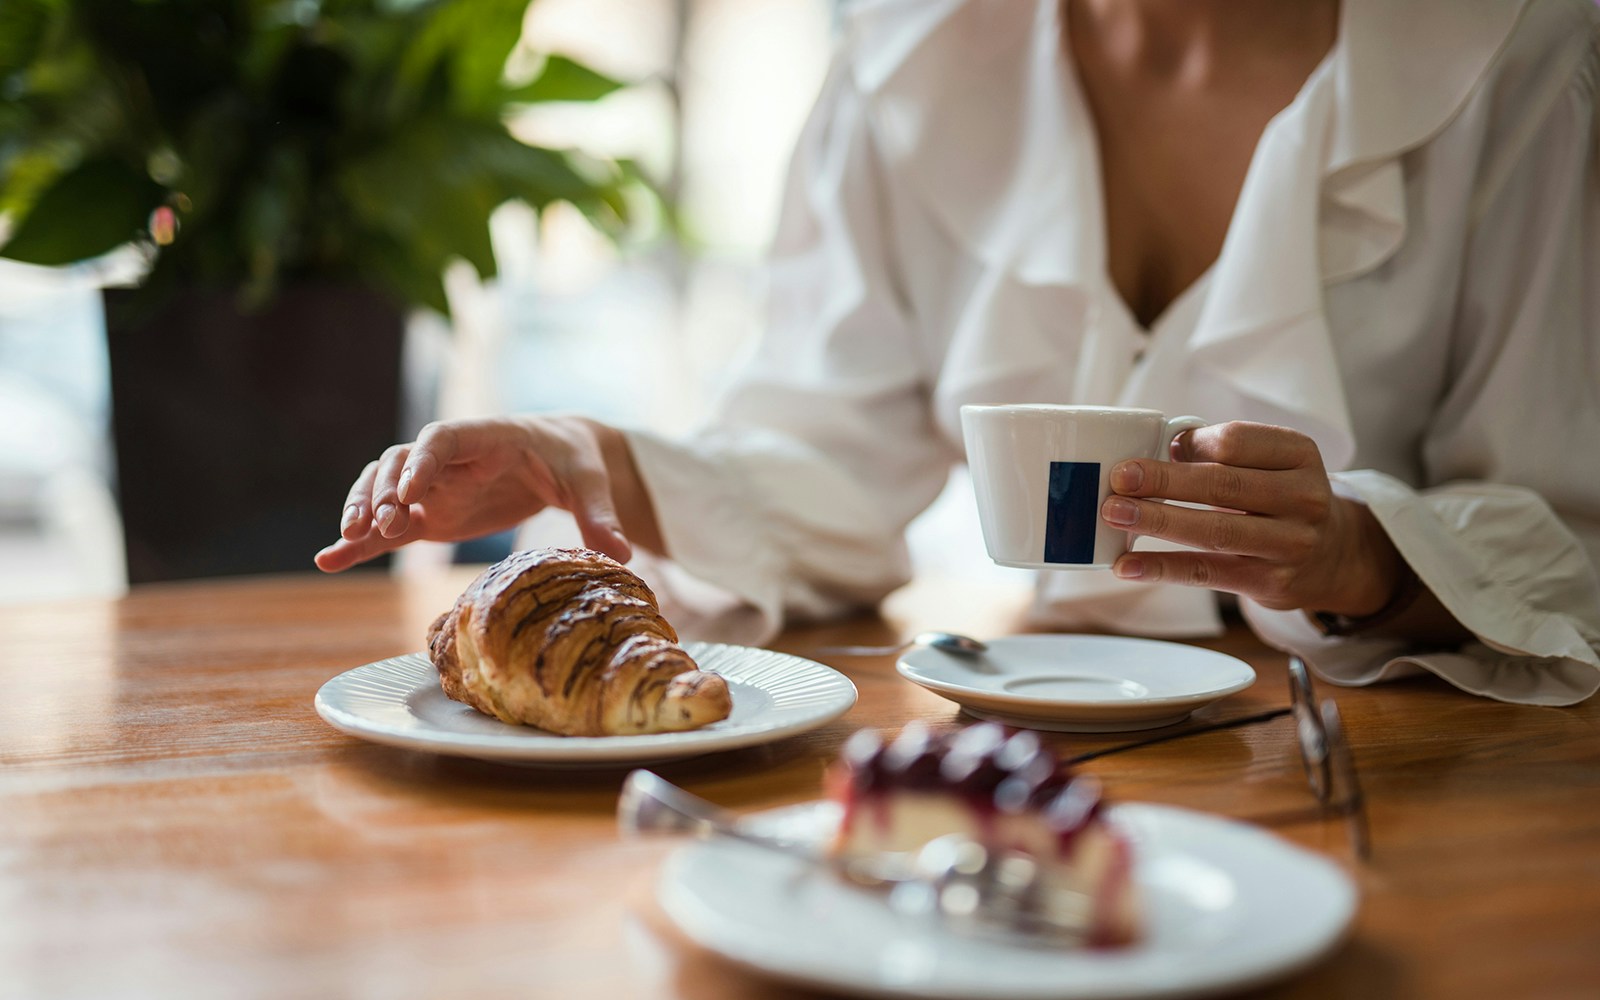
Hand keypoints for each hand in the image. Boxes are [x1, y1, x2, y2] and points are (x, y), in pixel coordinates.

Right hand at [314, 415, 659, 572]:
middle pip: (400, 464)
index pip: (442, 438)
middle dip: (382, 490)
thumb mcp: (591, 483)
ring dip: (363, 511)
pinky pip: (387, 528)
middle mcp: (449, 458)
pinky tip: (328, 562)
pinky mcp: (430, 515)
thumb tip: (623, 555)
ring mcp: (434, 487)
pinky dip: (359, 543)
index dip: (422, 461)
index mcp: (486, 435)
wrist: (565, 459)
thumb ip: (599, 516)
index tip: (409, 490)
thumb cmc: (576, 460)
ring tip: (351, 540)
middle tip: (377, 524)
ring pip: (383, 491)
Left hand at [1098, 421, 1405, 616]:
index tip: (1162, 446)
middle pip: (1223, 485)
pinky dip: (1162, 568)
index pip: (1238, 441)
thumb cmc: (1281, 500)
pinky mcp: (1270, 582)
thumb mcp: (1272, 465)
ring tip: (1114, 513)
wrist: (1334, 557)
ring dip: (1158, 521)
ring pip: (1214, 530)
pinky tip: (1127, 565)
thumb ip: (1225, 455)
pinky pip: (1207, 573)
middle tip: (1119, 478)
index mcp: (1300, 455)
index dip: (1194, 443)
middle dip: (1164, 481)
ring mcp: (1290, 544)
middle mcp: (1303, 498)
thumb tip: (1157, 451)